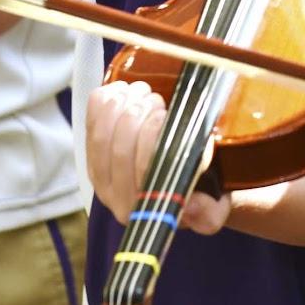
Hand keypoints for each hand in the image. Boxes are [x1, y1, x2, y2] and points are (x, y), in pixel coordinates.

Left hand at [86, 79, 229, 235]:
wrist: (187, 189)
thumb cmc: (203, 193)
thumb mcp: (215, 209)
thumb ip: (208, 214)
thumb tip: (192, 205)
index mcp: (146, 211)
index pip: (140, 169)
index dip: (150, 135)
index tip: (166, 115)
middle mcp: (118, 199)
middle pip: (118, 148)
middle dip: (136, 114)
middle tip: (156, 98)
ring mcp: (101, 178)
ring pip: (101, 136)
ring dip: (120, 106)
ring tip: (142, 91)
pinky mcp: (93, 157)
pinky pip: (89, 126)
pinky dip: (101, 104)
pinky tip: (119, 90)